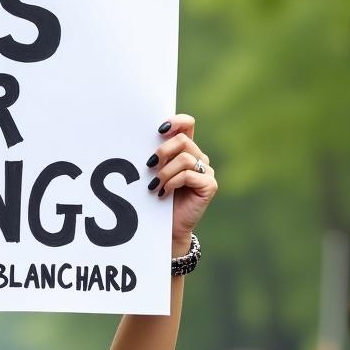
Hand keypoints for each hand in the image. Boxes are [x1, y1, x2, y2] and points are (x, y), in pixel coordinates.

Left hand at [147, 114, 217, 253]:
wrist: (168, 228)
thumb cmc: (158, 200)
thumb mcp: (155, 174)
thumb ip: (155, 157)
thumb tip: (140, 139)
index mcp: (187, 150)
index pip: (187, 124)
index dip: (176, 122)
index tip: (158, 130)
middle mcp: (199, 158)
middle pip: (183, 140)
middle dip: (162, 151)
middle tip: (149, 166)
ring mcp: (206, 172)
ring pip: (184, 159)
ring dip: (165, 172)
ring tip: (155, 186)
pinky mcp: (209, 185)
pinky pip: (189, 175)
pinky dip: (172, 182)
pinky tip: (163, 192)